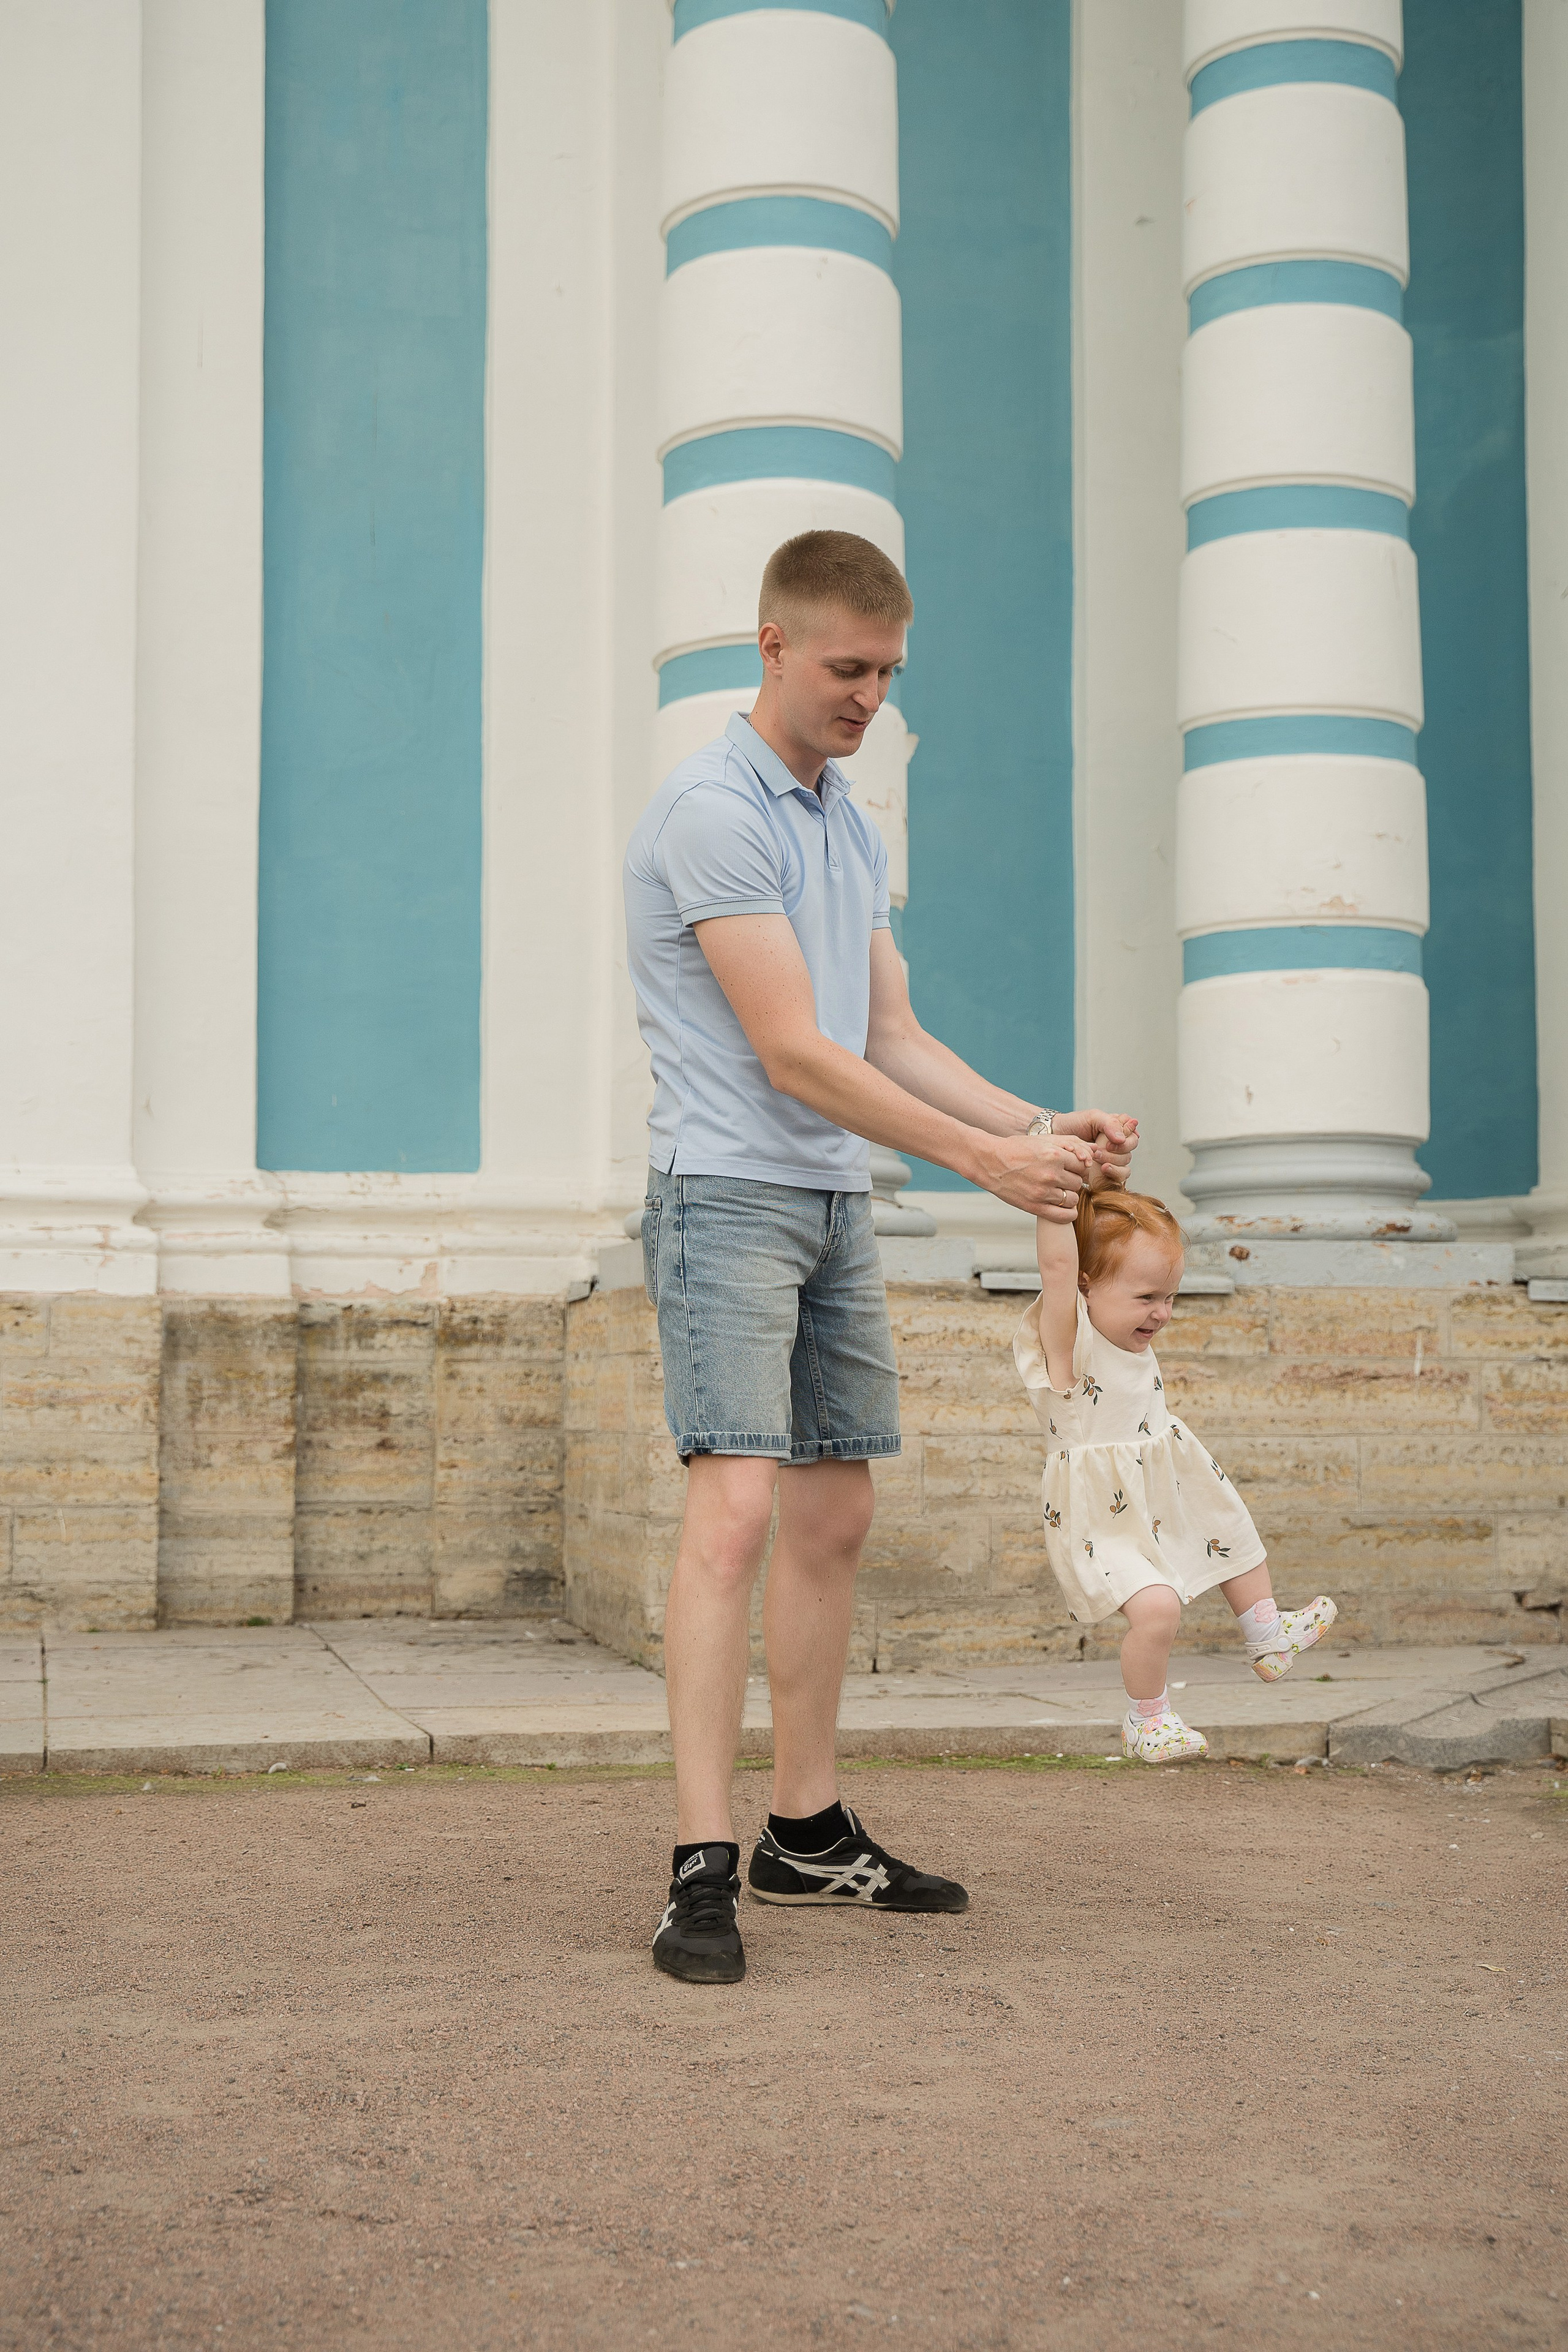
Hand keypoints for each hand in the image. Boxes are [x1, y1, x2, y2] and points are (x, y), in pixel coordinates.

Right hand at [968, 1131, 1094, 1220]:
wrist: (989, 1162)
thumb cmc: (1017, 1148)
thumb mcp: (1043, 1139)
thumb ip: (1069, 1143)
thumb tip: (1093, 1150)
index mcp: (1054, 1155)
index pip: (1083, 1165)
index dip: (1079, 1167)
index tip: (1071, 1167)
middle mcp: (1050, 1174)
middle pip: (1079, 1183)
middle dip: (1073, 1181)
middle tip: (1063, 1179)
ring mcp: (1042, 1192)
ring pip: (1073, 1199)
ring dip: (1069, 1196)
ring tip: (1059, 1191)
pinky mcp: (1034, 1206)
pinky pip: (1063, 1216)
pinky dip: (1069, 1214)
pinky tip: (1064, 1207)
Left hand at [1055, 1109, 1137, 1189]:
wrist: (1056, 1136)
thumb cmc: (1073, 1124)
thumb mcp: (1093, 1117)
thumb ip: (1110, 1124)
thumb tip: (1122, 1139)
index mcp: (1118, 1129)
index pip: (1133, 1135)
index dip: (1125, 1139)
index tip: (1110, 1140)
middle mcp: (1117, 1144)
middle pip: (1130, 1150)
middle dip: (1117, 1151)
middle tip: (1101, 1148)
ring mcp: (1112, 1158)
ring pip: (1126, 1164)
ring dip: (1113, 1161)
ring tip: (1096, 1158)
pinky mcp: (1106, 1171)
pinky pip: (1120, 1176)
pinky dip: (1114, 1173)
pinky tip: (1103, 1169)